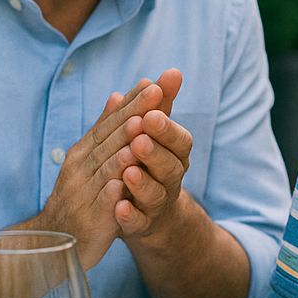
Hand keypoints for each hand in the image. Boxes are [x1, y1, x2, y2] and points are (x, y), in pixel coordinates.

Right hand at [39, 80, 166, 269]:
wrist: (55, 238)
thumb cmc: (81, 194)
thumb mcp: (92, 159)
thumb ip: (107, 129)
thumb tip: (118, 93)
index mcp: (84, 151)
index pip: (110, 123)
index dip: (132, 103)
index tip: (154, 83)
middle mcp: (81, 168)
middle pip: (110, 139)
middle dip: (134, 115)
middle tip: (156, 94)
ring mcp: (83, 193)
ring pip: (105, 168)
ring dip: (123, 149)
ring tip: (142, 131)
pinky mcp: (90, 220)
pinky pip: (102, 205)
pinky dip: (112, 193)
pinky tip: (125, 183)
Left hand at [113, 71, 193, 241]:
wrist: (150, 213)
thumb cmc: (150, 163)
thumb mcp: (155, 134)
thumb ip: (160, 106)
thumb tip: (172, 72)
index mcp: (175, 154)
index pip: (179, 140)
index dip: (166, 129)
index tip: (150, 115)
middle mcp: (171, 179)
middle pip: (171, 166)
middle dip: (155, 152)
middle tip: (139, 139)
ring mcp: (157, 204)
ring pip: (156, 194)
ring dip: (142, 182)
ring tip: (127, 172)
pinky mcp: (142, 225)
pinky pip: (138, 222)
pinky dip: (129, 215)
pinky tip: (118, 207)